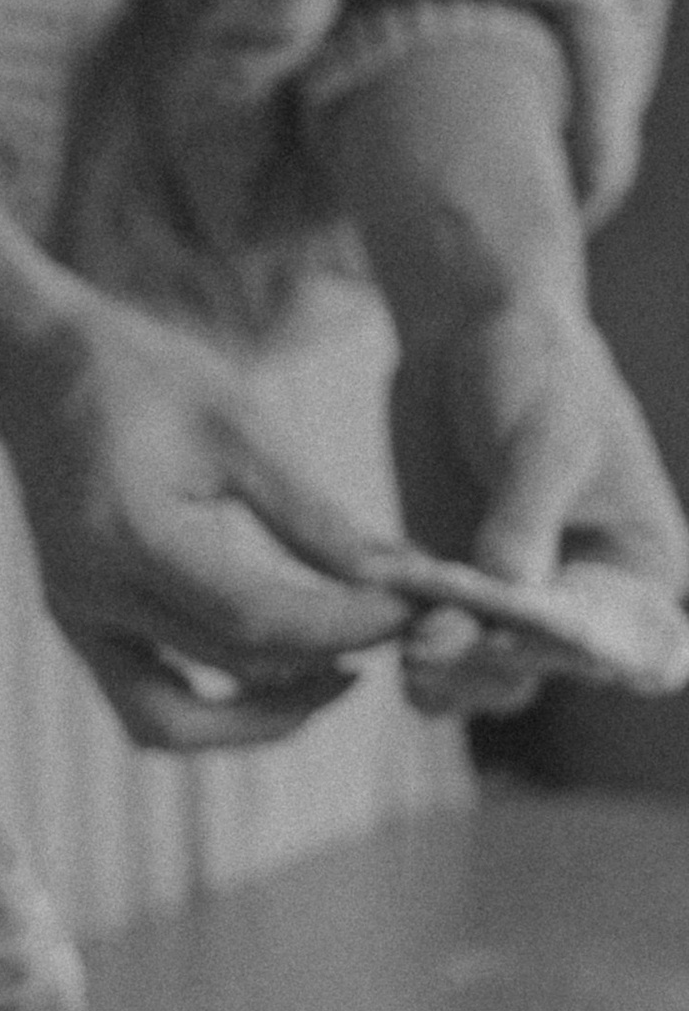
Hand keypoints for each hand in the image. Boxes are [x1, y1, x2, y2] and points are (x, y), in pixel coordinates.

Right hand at [0, 295, 405, 750]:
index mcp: (125, 533)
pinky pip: (145, 706)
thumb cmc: (141, 378)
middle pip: (225, 670)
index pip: (253, 617)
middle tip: (394, 632)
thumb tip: (391, 580)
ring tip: (338, 677)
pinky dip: (216, 709)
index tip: (410, 606)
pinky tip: (280, 671)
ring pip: (169, 725)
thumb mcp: (236, 422)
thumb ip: (309, 511)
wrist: (35, 370)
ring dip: (262, 720)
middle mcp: (88, 594)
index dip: (343, 624)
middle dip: (325, 660)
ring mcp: (75, 619)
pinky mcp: (80, 627)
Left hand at [386, 288, 688, 716]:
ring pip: (483, 677)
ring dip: (444, 672)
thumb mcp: (546, 439)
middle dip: (486, 662)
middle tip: (428, 640)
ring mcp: (512, 603)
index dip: (563, 652)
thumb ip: (524, 518)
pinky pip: (431, 648)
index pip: (613, 640)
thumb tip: (507, 596)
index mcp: (639, 568)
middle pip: (543, 669)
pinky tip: (371, 623)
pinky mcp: (449, 593)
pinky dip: (402, 643)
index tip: (505, 640)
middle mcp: (582, 600)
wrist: (472, 333)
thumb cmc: (538, 370)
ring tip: (406, 647)